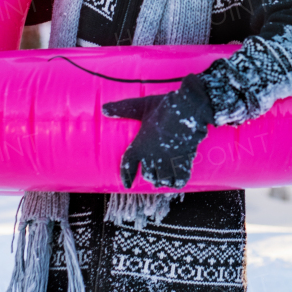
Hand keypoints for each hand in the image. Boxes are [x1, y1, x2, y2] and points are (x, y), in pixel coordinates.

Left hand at [104, 74, 215, 188]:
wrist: (187, 111)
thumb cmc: (163, 109)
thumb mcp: (141, 106)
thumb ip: (122, 109)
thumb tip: (103, 108)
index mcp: (138, 146)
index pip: (128, 165)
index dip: (127, 176)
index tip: (128, 185)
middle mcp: (151, 158)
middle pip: (148, 175)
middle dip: (150, 175)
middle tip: (153, 172)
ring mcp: (167, 162)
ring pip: (162, 180)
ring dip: (163, 179)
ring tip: (165, 177)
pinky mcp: (183, 163)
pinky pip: (179, 180)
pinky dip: (178, 181)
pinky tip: (178, 179)